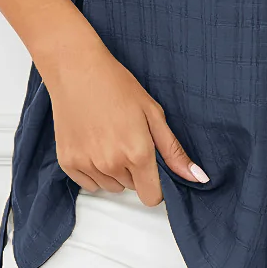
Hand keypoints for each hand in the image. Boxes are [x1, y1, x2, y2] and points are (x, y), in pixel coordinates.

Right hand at [38, 37, 209, 205]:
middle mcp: (112, 164)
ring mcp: (87, 165)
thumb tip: (199, 178)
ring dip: (113, 172)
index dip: (156, 184)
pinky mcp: (67, 162)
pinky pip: (88, 184)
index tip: (151, 166)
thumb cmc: (117, 86)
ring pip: (110, 186)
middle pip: (131, 188)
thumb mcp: (153, 113)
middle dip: (134, 171)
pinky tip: (92, 144)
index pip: (152, 197)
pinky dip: (92, 171)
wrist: (76, 70)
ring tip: (109, 139)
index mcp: (138, 153)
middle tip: (127, 138)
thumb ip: (173, 151)